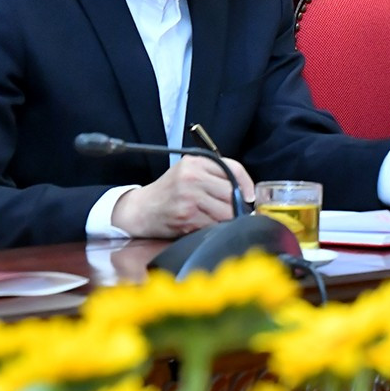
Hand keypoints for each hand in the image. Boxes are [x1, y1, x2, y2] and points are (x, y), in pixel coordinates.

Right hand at [110, 155, 254, 237]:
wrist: (140, 209)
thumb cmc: (169, 190)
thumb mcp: (189, 171)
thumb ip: (215, 173)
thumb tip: (246, 190)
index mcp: (195, 163)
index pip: (234, 169)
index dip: (247, 184)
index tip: (250, 195)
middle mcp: (192, 178)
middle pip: (231, 192)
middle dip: (238, 203)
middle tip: (238, 210)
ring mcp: (189, 199)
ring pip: (226, 210)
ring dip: (229, 217)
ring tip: (222, 217)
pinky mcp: (187, 218)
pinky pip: (214, 224)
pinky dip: (216, 227)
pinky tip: (209, 224)